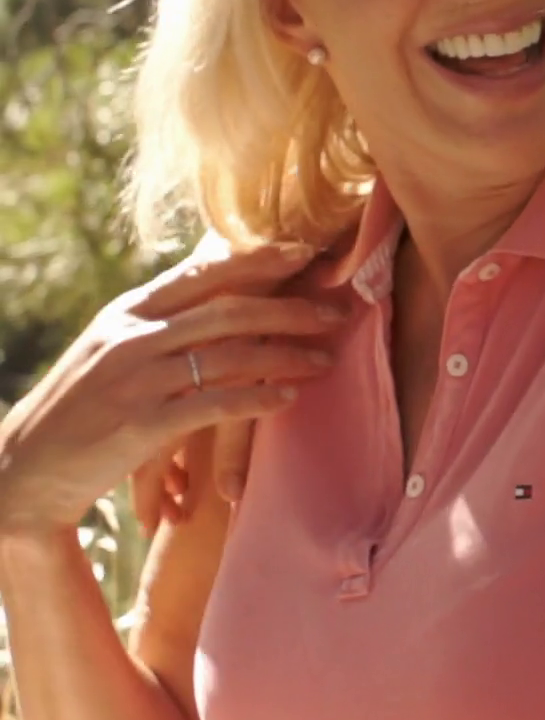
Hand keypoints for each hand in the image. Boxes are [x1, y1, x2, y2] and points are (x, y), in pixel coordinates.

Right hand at [0, 244, 341, 538]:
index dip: (257, 261)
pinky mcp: (143, 424)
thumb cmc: (80, 408)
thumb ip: (159, 323)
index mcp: (128, 313)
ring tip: (326, 359)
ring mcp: (137, 379)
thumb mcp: (112, 350)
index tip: (304, 251)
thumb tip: (214, 292)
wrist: (25, 468)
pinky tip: (289, 399)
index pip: (201, 274)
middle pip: (227, 310)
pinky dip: (257, 398)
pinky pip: (214, 403)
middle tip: (338, 311)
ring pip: (229, 355)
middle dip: (290, 308)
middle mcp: (132, 338)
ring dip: (286, 355)